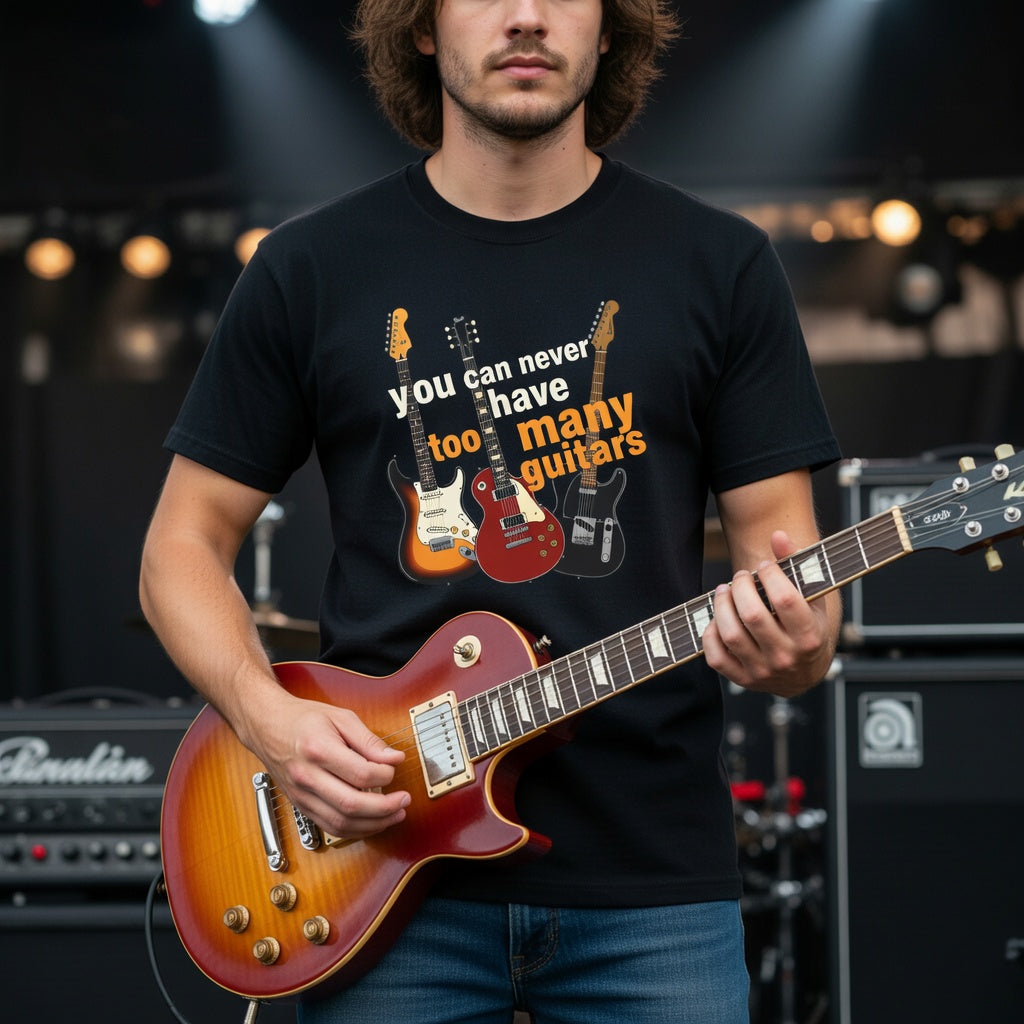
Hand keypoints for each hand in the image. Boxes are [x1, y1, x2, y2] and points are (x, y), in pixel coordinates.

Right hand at [241, 689, 410, 839]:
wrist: (267, 726)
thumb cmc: (304, 718)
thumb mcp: (340, 717)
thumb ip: (368, 740)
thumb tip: (394, 758)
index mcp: (318, 750)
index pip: (360, 774)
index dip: (385, 776)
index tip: (394, 768)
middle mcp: (307, 777)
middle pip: (351, 805)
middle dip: (385, 808)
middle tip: (404, 801)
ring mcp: (302, 795)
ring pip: (341, 823)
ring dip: (373, 824)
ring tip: (395, 814)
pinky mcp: (301, 806)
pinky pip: (330, 827)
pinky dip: (355, 829)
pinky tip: (372, 822)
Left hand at [703, 530, 836, 696]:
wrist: (803, 673)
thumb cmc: (808, 627)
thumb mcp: (812, 598)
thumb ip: (797, 564)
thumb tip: (778, 535)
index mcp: (810, 636)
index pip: (785, 599)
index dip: (770, 575)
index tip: (765, 566)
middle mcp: (786, 657)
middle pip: (752, 615)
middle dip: (741, 587)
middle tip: (740, 577)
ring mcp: (762, 671)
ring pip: (731, 634)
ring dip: (722, 605)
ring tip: (725, 591)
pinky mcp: (742, 679)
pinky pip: (715, 656)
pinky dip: (710, 632)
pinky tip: (719, 617)